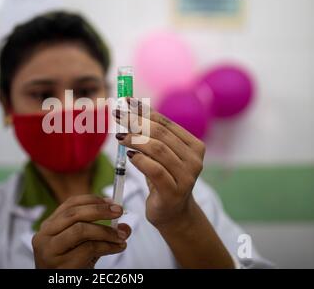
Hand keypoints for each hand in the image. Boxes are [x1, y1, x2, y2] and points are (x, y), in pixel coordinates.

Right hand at [32, 195, 130, 267]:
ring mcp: (50, 251)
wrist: (59, 286)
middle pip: (73, 214)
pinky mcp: (60, 265)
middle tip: (119, 211)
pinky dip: (107, 246)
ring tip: (120, 236)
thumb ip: (102, 235)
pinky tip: (117, 248)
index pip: (70, 204)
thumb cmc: (69, 265)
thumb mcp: (84, 246)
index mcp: (49, 226)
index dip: (92, 200)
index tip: (111, 202)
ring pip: (80, 230)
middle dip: (100, 210)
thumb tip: (125, 227)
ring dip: (105, 230)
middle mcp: (45, 236)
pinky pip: (88, 249)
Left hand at [114, 98, 204, 231]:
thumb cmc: (164, 178)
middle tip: (117, 114)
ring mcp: (187, 177)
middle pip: (161, 134)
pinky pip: (155, 169)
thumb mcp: (160, 155)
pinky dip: (140, 159)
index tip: (126, 101)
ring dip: (135, 139)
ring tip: (120, 136)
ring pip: (158, 149)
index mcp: (194, 146)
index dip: (144, 110)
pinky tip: (129, 154)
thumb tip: (130, 107)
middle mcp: (195, 160)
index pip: (166, 123)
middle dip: (136, 121)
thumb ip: (152, 134)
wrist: (171, 212)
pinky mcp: (174, 192)